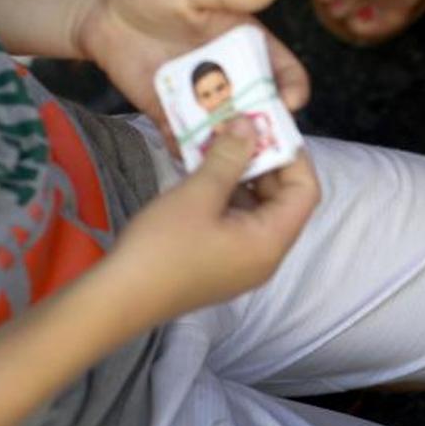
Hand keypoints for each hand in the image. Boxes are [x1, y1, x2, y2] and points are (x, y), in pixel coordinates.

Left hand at [73, 0, 308, 144]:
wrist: (98, 6)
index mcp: (247, 45)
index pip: (284, 73)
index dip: (293, 89)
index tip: (288, 103)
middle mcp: (232, 77)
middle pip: (263, 110)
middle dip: (267, 129)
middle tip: (260, 140)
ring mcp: (202, 99)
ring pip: (228, 131)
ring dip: (231, 146)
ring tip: (224, 155)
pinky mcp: (171, 113)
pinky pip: (187, 139)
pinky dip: (189, 150)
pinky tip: (185, 152)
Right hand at [112, 119, 319, 320]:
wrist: (118, 300)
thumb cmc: (161, 248)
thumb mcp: (197, 195)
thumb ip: (229, 158)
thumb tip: (250, 125)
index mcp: (271, 242)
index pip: (306, 192)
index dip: (293, 156)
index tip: (269, 126)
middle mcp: (267, 256)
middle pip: (284, 200)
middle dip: (265, 162)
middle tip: (241, 129)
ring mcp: (244, 263)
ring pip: (258, 210)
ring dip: (243, 176)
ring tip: (220, 143)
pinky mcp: (222, 264)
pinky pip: (237, 223)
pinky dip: (228, 195)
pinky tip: (205, 172)